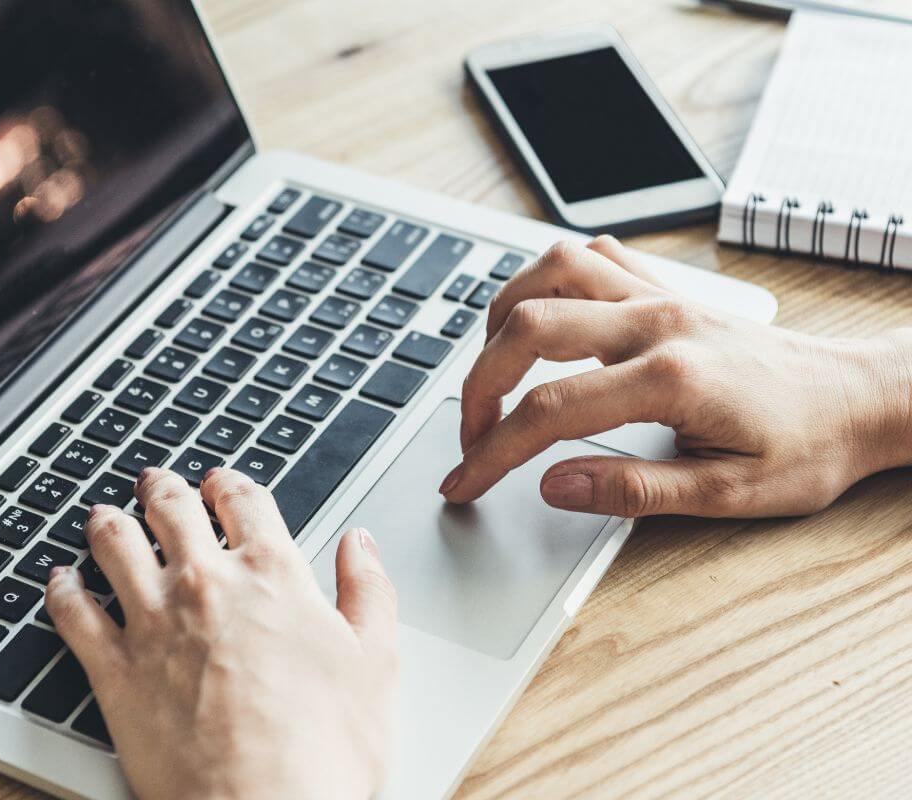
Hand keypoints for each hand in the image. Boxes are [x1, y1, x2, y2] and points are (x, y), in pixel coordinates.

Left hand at [45, 467, 397, 799]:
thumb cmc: (322, 750)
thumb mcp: (375, 661)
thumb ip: (368, 591)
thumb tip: (360, 544)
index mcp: (271, 575)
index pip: (244, 502)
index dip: (229, 482)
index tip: (220, 481)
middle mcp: (205, 584)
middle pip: (172, 511)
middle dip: (162, 490)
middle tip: (154, 483)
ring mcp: (153, 624)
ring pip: (116, 546)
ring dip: (108, 523)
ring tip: (103, 515)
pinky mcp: (114, 671)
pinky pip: (74, 614)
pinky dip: (63, 590)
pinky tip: (60, 581)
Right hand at [440, 236, 911, 516]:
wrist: (858, 399)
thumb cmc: (806, 447)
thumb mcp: (729, 494)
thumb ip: (635, 491)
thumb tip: (554, 485)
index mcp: (671, 378)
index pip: (549, 410)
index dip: (492, 452)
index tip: (463, 483)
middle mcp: (657, 322)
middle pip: (529, 328)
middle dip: (479, 385)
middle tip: (471, 436)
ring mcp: (660, 296)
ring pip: (551, 272)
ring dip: (502, 317)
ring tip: (491, 370)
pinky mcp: (666, 288)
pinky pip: (591, 257)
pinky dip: (547, 279)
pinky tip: (539, 316)